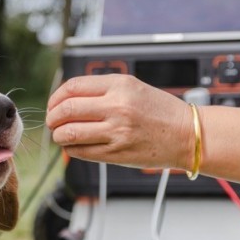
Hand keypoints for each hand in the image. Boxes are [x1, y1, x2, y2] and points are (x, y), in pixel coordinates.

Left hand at [46, 74, 192, 169]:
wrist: (186, 135)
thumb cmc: (158, 110)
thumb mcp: (131, 86)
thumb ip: (100, 89)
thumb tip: (65, 97)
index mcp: (120, 85)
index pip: (72, 87)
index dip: (56, 97)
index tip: (53, 104)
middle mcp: (117, 107)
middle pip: (66, 110)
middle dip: (52, 117)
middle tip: (52, 121)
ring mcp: (116, 131)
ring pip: (69, 133)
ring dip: (58, 135)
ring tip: (61, 134)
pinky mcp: (117, 153)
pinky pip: (81, 152)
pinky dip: (71, 149)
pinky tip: (75, 145)